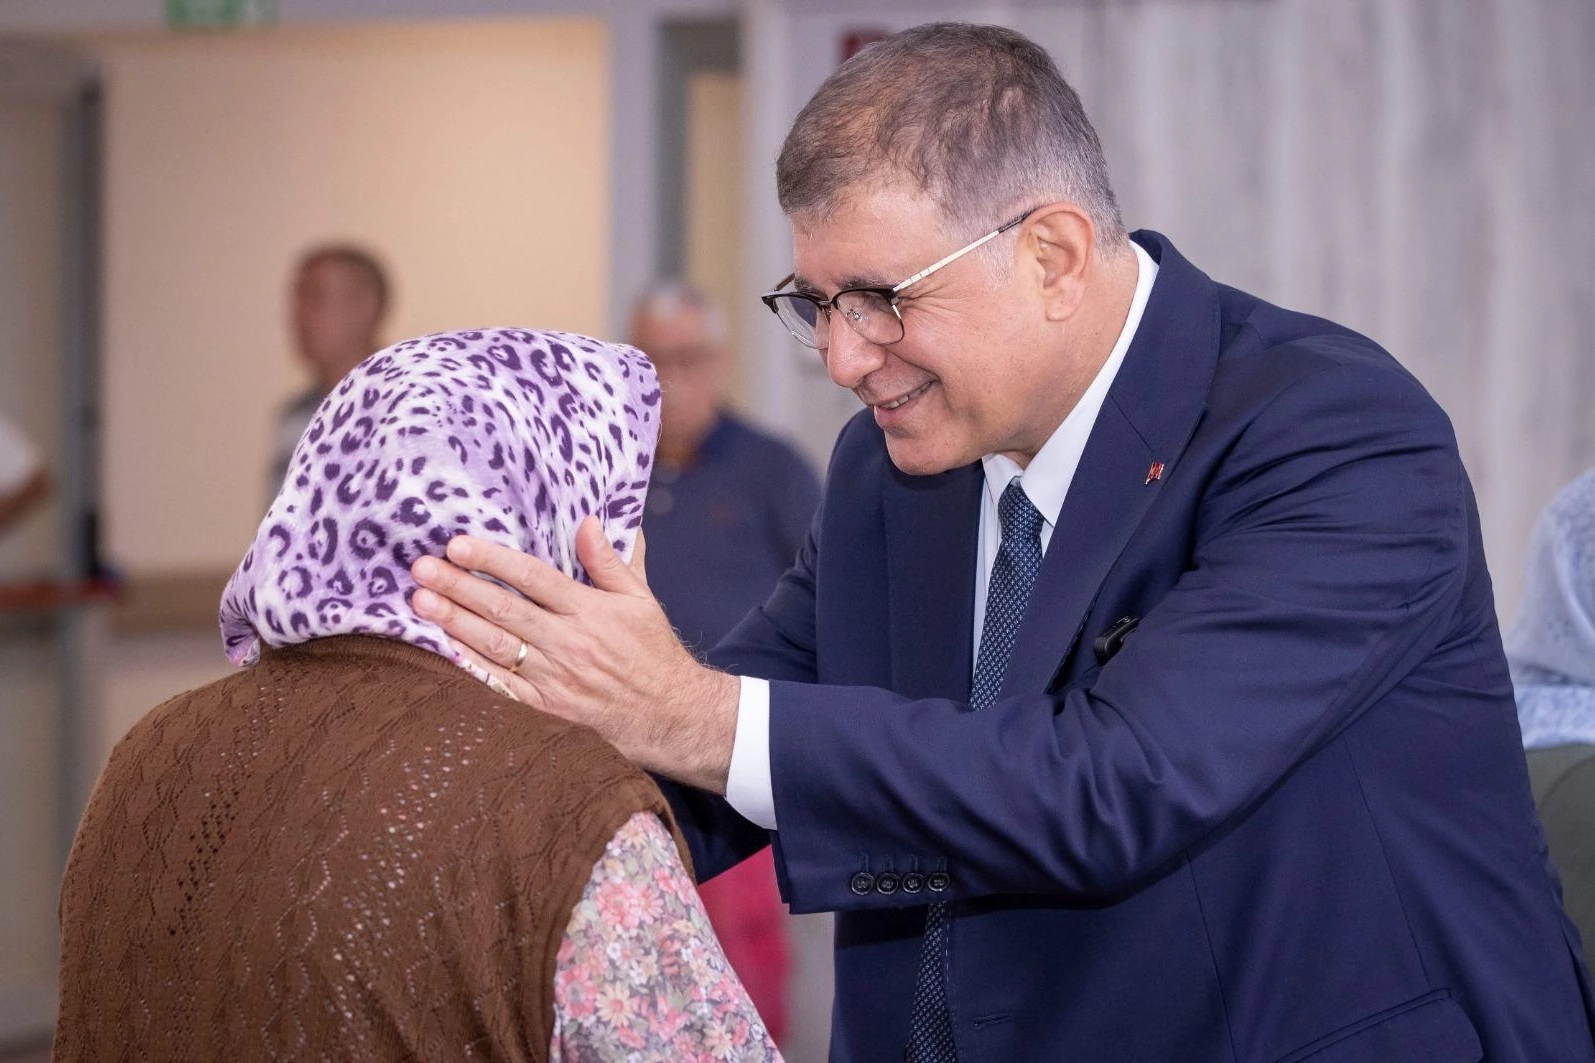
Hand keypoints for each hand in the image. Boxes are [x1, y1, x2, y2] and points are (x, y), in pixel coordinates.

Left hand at [410, 518, 740, 792]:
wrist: (667, 713)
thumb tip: (587, 520)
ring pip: (495, 645)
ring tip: (419, 601)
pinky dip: (471, 668)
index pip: (533, 578)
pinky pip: (500, 686)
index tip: (458, 545)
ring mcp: (553, 678)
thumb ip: (610, 561)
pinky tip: (442, 650)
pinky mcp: (545, 707)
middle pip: (503, 610)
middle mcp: (568, 643)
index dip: (493, 560)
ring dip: (454, 623)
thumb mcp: (640, 599)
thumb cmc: (651, 651)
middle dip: (458, 587)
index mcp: (589, 611)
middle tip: (421, 568)